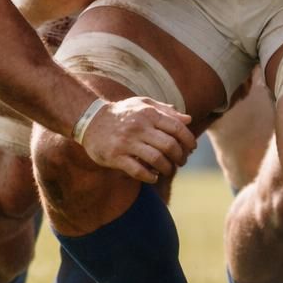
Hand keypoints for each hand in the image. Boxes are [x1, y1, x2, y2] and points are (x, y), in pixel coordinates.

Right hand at [78, 96, 197, 182]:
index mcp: (148, 113)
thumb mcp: (143, 105)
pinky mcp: (115, 156)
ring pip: (156, 160)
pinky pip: (138, 171)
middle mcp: (139, 127)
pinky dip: (150, 177)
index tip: (192, 148)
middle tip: (181, 161)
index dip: (188, 140)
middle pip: (169, 145)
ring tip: (169, 170)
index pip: (177, 128)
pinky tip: (154, 177)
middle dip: (180, 156)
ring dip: (167, 168)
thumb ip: (166, 111)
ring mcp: (126, 143)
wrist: (90, 120)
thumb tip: (188, 120)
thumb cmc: (122, 112)